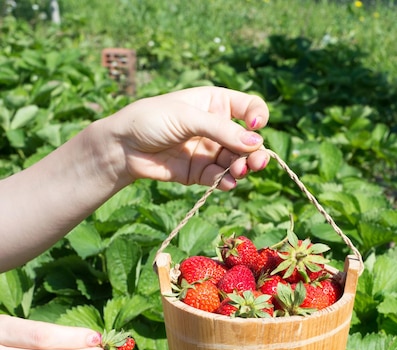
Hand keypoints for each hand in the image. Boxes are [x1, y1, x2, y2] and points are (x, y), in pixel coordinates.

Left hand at [110, 86, 269, 189]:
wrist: (122, 147)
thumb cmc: (151, 120)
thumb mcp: (187, 117)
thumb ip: (221, 131)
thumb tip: (256, 143)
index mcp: (215, 104)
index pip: (249, 108)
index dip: (257, 117)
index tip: (255, 127)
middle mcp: (216, 127)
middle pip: (247, 141)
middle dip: (255, 152)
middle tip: (257, 162)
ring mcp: (208, 151)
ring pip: (236, 161)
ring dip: (241, 168)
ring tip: (238, 172)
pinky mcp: (198, 173)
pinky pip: (219, 178)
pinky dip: (226, 181)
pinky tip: (227, 183)